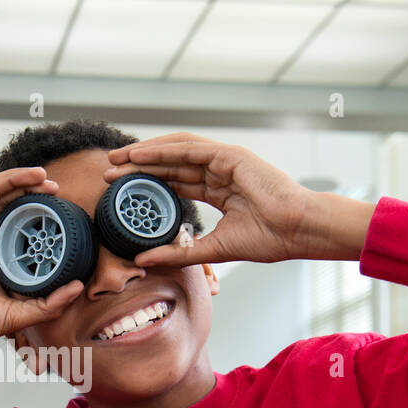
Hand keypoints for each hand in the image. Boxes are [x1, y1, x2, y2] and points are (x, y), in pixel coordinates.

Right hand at [0, 167, 84, 374]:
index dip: (33, 204)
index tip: (56, 200)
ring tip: (31, 176)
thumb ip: (49, 304)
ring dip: (7, 178)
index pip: (14, 217)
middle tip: (49, 182)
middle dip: (25, 184)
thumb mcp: (18, 316)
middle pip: (1, 198)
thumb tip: (78, 288)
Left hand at [104, 133, 314, 266]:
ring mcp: (225, 161)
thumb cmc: (270, 240)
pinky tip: (139, 154)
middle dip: (139, 168)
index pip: (176, 183)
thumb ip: (178, 252)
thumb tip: (142, 259)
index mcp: (220, 190)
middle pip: (171, 166)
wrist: (298, 230)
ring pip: (176, 152)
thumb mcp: (213, 249)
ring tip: (117, 160)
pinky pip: (189, 149)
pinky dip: (163, 150)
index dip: (149, 186)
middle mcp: (220, 172)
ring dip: (145, 154)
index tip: (121, 192)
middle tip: (109, 173)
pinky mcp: (230, 155)